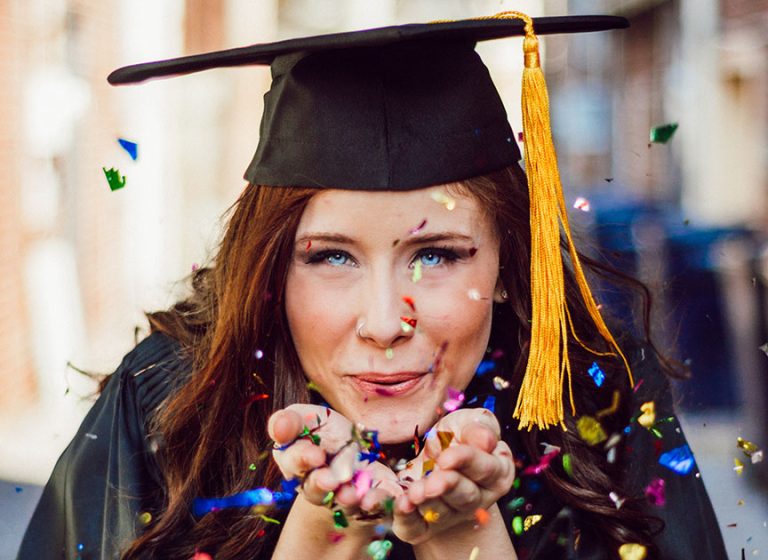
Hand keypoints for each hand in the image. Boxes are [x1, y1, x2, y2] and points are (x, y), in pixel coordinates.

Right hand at [268, 404, 401, 524]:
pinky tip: (387, 497)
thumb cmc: (325, 432)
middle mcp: (319, 487)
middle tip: (330, 480)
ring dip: (348, 498)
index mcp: (298, 464)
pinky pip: (377, 504)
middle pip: (316, 491)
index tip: (315, 454)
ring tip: (351, 493)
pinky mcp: (373, 497)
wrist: (356, 452)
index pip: (294, 464)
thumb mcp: (306, 418)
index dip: (302, 459)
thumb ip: (290, 421)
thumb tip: (279, 428)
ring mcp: (346, 496)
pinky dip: (381, 500)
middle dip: (322, 485)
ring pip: (345, 503)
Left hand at [392, 408, 514, 544]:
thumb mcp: (467, 422)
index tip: (446, 458)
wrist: (431, 460)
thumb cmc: (454, 437)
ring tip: (413, 493)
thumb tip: (487, 439)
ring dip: (427, 503)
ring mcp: (452, 516)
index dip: (466, 461)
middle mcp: (478, 499)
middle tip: (431, 484)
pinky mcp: (424, 527)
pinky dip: (407, 518)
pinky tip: (401, 504)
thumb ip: (479, 426)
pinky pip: (415, 527)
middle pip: (466, 496)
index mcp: (496, 471)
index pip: (486, 468)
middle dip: (447, 488)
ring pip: (441, 513)